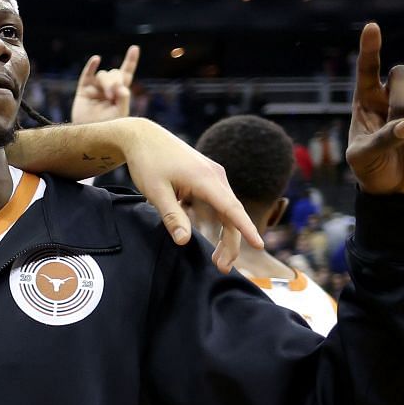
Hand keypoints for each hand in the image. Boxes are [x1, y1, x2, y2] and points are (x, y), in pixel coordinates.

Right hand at [72, 46, 139, 123]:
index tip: (134, 48)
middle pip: (113, 73)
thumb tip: (122, 85)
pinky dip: (91, 66)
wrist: (90, 136)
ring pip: (102, 75)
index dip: (130, 60)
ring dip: (106, 83)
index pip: (126, 73)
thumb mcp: (121, 114)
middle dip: (115, 81)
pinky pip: (87, 75)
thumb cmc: (108, 128)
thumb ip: (123, 98)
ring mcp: (95, 88)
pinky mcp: (83, 90)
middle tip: (113, 95)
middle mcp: (108, 88)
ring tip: (107, 96)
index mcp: (120, 92)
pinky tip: (96, 59)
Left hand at [116, 119, 263, 270]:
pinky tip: (212, 240)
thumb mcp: (155, 192)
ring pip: (227, 211)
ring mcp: (214, 177)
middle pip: (232, 214)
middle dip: (231, 243)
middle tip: (222, 268)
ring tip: (218, 260)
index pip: (231, 209)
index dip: (245, 229)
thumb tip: (184, 241)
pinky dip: (219, 222)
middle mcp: (216, 177)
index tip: (259, 245)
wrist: (143, 136)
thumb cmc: (148, 162)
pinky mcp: (208, 179)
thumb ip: (172, 216)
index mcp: (206, 179)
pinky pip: (219, 204)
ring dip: (226, 235)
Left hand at [346, 23, 403, 196]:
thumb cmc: (371, 168)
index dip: (370, 48)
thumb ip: (382, 139)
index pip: (368, 68)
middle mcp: (394, 93)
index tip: (372, 27)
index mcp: (367, 99)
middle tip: (399, 130)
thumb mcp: (363, 157)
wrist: (396, 188)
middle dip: (399, 102)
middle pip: (401, 73)